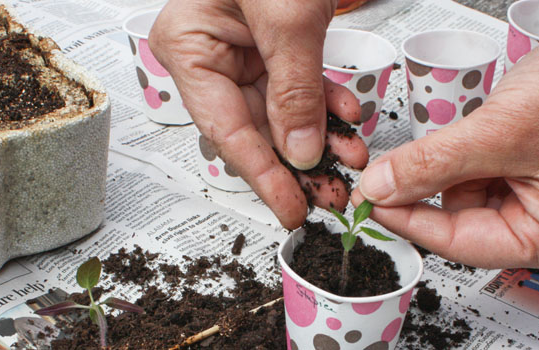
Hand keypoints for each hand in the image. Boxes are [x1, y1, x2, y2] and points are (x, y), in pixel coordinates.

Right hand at [149, 0, 368, 228]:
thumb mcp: (287, 17)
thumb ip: (294, 88)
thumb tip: (302, 150)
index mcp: (187, 44)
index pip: (225, 126)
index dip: (261, 173)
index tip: (289, 208)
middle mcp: (207, 51)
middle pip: (250, 126)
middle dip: (296, 162)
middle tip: (329, 196)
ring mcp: (239, 48)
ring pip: (278, 111)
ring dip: (318, 136)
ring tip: (351, 161)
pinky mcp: (270, 42)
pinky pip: (295, 84)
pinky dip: (325, 101)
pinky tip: (348, 119)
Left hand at [353, 29, 538, 270]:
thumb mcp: (503, 131)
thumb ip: (434, 164)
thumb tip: (380, 189)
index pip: (456, 242)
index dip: (405, 220)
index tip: (367, 202)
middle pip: (460, 218)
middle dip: (431, 185)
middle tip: (395, 164)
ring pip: (468, 191)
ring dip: (451, 163)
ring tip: (478, 129)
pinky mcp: (535, 171)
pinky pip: (484, 169)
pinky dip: (468, 151)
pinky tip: (483, 127)